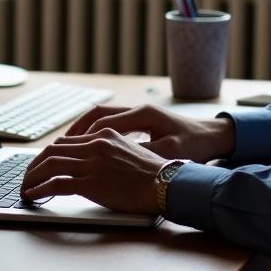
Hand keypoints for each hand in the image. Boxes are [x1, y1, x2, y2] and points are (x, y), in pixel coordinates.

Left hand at [20, 128, 164, 212]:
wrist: (167, 184)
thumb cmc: (156, 173)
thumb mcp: (132, 152)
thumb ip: (112, 152)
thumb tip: (97, 163)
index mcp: (105, 135)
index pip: (67, 141)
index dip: (48, 154)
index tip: (41, 165)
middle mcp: (96, 145)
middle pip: (53, 150)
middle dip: (34, 165)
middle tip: (26, 177)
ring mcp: (93, 163)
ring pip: (49, 165)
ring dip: (31, 177)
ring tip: (24, 189)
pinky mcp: (91, 183)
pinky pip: (56, 184)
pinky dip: (40, 189)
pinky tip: (33, 196)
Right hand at [64, 103, 235, 162]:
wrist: (214, 136)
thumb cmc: (195, 144)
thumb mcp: (168, 152)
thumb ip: (142, 154)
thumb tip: (115, 159)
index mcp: (143, 115)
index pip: (103, 122)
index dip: (82, 138)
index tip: (65, 152)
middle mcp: (138, 111)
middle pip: (97, 115)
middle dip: (75, 132)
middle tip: (56, 149)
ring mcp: (139, 116)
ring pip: (102, 119)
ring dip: (84, 132)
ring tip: (66, 149)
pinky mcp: (142, 124)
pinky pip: (112, 125)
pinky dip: (96, 135)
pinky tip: (89, 151)